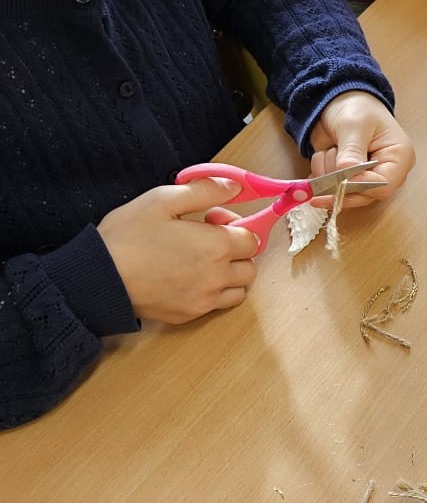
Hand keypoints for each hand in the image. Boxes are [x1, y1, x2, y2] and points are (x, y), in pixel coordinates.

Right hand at [98, 179, 259, 324]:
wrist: (99, 278)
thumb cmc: (127, 237)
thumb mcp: (163, 199)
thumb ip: (205, 190)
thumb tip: (235, 187)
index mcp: (216, 246)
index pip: (252, 238)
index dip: (235, 224)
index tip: (212, 218)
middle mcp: (216, 277)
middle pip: (249, 265)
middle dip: (235, 250)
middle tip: (207, 238)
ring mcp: (203, 300)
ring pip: (238, 289)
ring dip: (229, 274)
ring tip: (200, 260)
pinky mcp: (188, 316)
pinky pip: (216, 305)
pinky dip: (212, 292)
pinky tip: (187, 277)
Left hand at [310, 92, 414, 208]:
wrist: (338, 101)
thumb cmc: (356, 107)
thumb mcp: (354, 124)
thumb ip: (352, 150)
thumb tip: (347, 173)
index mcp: (398, 157)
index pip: (383, 184)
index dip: (359, 184)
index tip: (338, 176)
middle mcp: (386, 172)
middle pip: (364, 195)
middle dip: (339, 183)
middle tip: (321, 168)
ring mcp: (366, 178)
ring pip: (345, 194)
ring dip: (327, 175)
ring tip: (327, 150)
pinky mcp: (349, 180)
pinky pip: (332, 190)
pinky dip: (321, 176)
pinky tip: (322, 156)